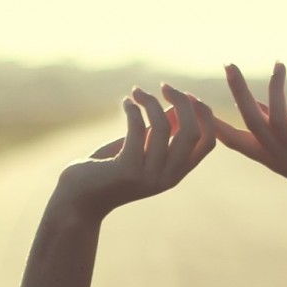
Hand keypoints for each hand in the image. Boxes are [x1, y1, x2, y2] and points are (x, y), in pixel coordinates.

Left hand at [53, 84, 214, 222]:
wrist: (79, 200)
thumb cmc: (109, 170)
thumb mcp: (141, 149)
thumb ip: (161, 133)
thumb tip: (178, 105)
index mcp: (176, 174)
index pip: (207, 142)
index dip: (204, 114)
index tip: (187, 95)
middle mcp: (167, 178)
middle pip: (192, 131)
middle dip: (182, 101)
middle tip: (165, 86)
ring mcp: (148, 176)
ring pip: (164, 125)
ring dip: (150, 101)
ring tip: (136, 92)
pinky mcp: (127, 170)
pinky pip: (138, 128)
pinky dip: (133, 109)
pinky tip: (125, 103)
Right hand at [215, 63, 286, 213]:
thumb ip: (273, 126)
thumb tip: (256, 104)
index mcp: (269, 157)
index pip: (232, 139)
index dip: (212, 120)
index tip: (191, 100)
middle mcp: (280, 156)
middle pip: (250, 122)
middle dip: (238, 92)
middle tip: (228, 65)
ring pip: (276, 120)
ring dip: (275, 90)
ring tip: (278, 64)